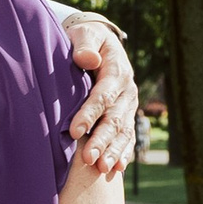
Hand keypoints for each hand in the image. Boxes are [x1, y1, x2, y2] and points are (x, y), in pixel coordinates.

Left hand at [63, 16, 137, 179]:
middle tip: (88, 159)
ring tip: (102, 168)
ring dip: (113, 151)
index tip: (73, 131)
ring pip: (123, 131)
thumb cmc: (86, 39)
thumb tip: (87, 60)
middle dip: (102, 140)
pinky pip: (128, 136)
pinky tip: (117, 168)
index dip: (89, 114)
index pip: (103, 95)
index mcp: (117, 70)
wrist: (101, 42)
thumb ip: (85, 45)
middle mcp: (127, 90)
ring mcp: (129, 105)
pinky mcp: (127, 115)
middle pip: (115, 119)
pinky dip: (123, 152)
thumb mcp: (85, 34)